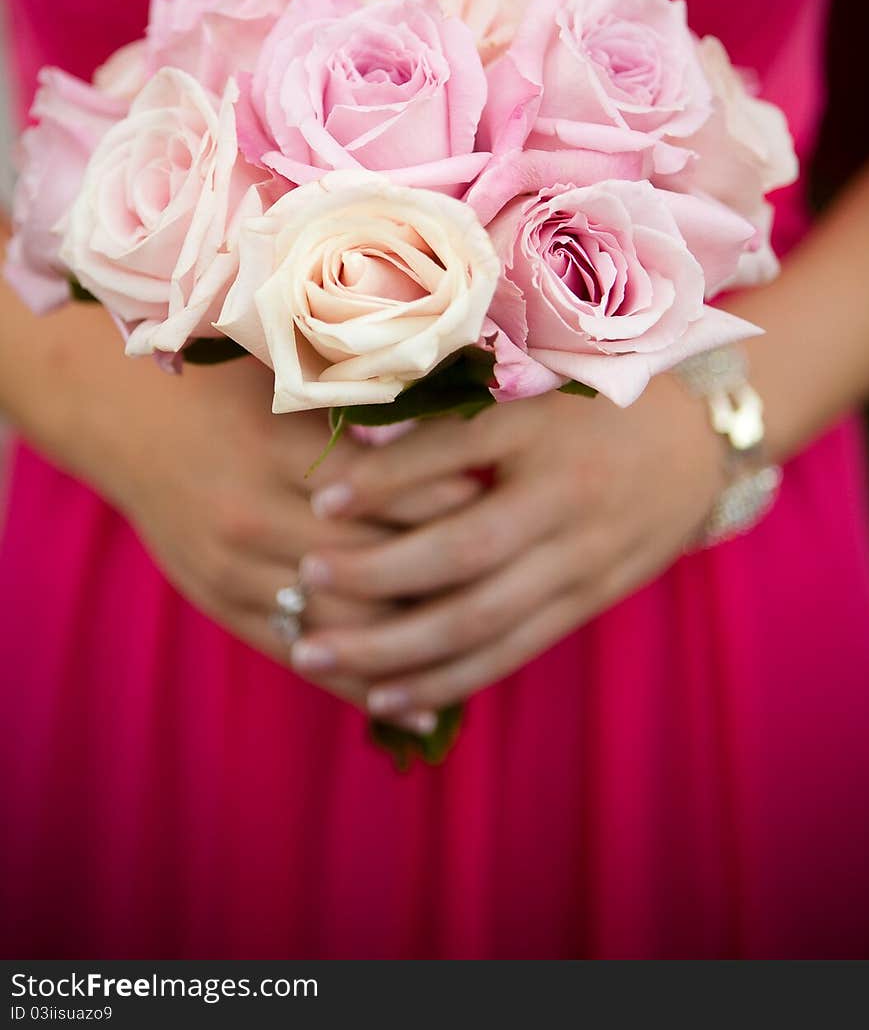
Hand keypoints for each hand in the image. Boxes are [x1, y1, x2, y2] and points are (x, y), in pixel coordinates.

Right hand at [25, 305, 476, 731]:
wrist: (126, 420)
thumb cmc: (224, 389)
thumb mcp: (287, 381)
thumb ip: (364, 402)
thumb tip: (465, 425)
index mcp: (277, 450)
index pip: (382, 491)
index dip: (447, 504)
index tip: (508, 505)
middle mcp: (253, 516)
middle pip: (370, 565)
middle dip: (446, 580)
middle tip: (518, 583)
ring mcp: (233, 570)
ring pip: (343, 627)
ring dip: (417, 646)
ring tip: (488, 650)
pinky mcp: (221, 607)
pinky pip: (303, 659)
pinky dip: (364, 688)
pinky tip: (422, 710)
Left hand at [287, 376, 725, 713]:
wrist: (694, 445)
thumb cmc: (590, 401)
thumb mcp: (532, 379)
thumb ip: (451, 403)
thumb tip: (353, 433)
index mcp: (543, 428)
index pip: (454, 453)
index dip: (384, 480)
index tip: (319, 499)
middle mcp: (564, 498)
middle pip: (462, 553)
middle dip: (376, 576)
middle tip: (301, 580)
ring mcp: (581, 559)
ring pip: (480, 620)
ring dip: (394, 647)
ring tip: (317, 653)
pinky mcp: (587, 603)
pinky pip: (511, 652)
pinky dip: (448, 680)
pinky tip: (388, 697)